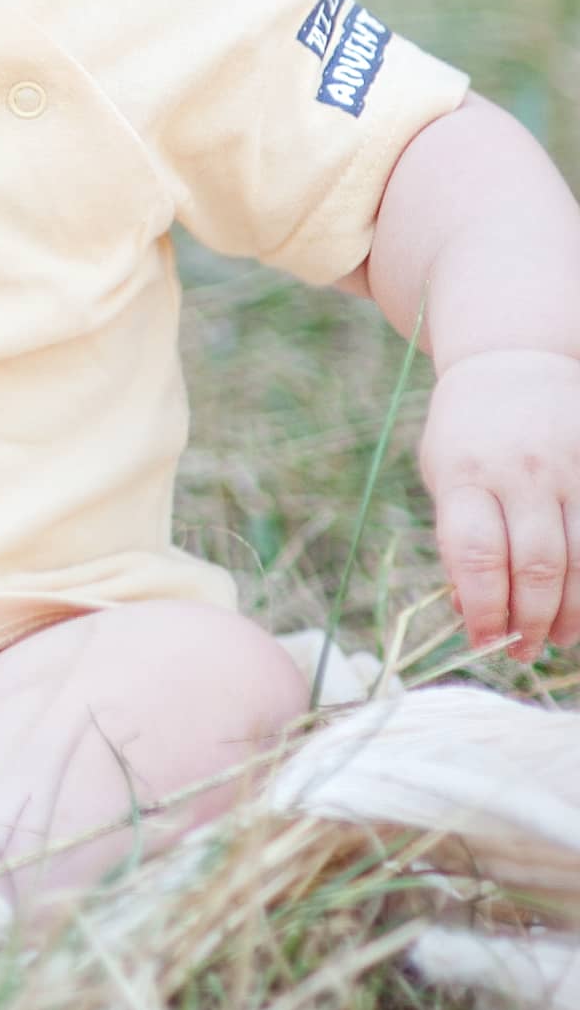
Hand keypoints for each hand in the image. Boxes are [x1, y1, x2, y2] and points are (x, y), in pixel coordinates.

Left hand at [418, 347, 579, 651]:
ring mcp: (570, 470)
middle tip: (522, 652)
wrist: (516, 357)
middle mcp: (522, 473)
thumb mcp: (442, 473)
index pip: (477, 556)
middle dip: (531, 623)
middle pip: (537, 567)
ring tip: (558, 639)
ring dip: (571, 613)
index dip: (482, 610)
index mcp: (467, 474)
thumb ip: (455, 539)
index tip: (482, 643)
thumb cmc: (468, 430)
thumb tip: (468, 609)